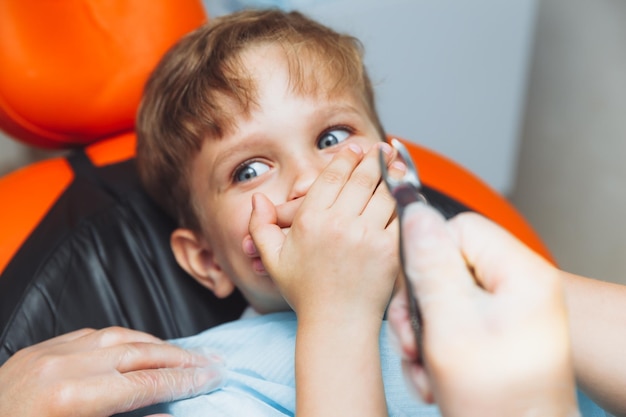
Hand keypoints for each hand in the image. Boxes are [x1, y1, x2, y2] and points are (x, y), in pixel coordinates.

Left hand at [0, 327, 223, 416]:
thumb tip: (166, 415)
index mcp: (71, 399)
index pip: (144, 384)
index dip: (184, 382)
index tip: (214, 377)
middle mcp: (63, 367)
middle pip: (138, 353)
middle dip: (181, 357)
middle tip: (213, 361)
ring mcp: (49, 353)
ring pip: (118, 336)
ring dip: (156, 343)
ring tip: (185, 353)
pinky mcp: (39, 349)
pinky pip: (92, 335)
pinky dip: (123, 339)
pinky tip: (140, 345)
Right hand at [248, 142, 401, 321]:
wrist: (338, 323)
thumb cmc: (306, 292)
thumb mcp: (274, 259)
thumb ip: (260, 226)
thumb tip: (257, 199)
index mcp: (311, 221)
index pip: (332, 177)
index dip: (346, 158)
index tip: (355, 148)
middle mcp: (339, 224)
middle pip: (361, 178)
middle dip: (372, 158)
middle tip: (379, 147)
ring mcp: (367, 236)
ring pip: (384, 192)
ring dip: (391, 172)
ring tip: (395, 159)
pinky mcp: (390, 249)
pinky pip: (400, 215)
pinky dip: (405, 198)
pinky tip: (406, 188)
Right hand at [387, 204, 578, 416]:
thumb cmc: (498, 403)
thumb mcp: (451, 327)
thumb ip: (431, 266)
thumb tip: (414, 213)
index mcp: (521, 274)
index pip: (460, 228)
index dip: (427, 257)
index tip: (416, 295)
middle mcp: (518, 287)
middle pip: (447, 263)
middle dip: (419, 305)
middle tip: (412, 339)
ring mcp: (507, 312)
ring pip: (442, 296)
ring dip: (421, 331)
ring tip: (422, 365)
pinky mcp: (494, 333)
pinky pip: (450, 321)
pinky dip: (433, 347)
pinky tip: (432, 375)